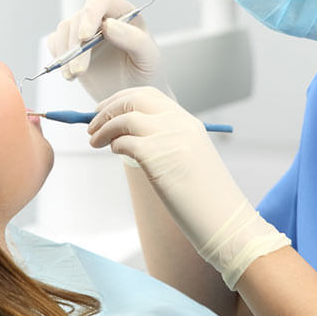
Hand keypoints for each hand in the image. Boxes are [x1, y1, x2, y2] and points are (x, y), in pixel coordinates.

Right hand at [47, 0, 168, 101]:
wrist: (130, 93)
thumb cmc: (143, 72)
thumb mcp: (149, 58)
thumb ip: (135, 40)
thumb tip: (109, 26)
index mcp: (122, 13)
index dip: (90, 12)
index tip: (86, 36)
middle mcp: (101, 17)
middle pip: (79, 18)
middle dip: (77, 46)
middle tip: (80, 71)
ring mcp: (84, 31)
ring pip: (64, 30)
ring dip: (66, 54)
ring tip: (75, 74)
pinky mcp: (70, 45)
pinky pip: (56, 43)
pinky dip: (59, 58)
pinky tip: (71, 74)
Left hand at [87, 87, 289, 288]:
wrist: (224, 219)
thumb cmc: (204, 197)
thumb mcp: (188, 158)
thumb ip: (164, 141)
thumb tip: (126, 136)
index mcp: (187, 122)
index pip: (149, 96)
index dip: (122, 99)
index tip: (106, 110)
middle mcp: (179, 123)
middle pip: (134, 99)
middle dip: (108, 108)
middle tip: (92, 123)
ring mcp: (169, 137)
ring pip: (125, 117)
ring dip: (104, 127)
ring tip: (95, 141)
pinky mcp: (157, 155)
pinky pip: (124, 141)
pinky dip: (114, 144)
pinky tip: (114, 152)